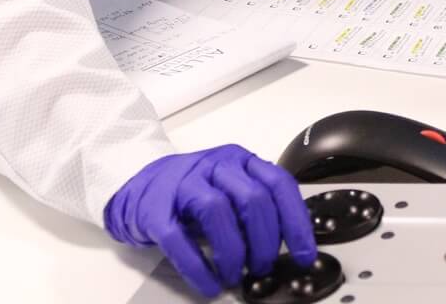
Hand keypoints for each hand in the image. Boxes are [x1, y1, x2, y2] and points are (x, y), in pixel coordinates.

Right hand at [104, 146, 317, 296]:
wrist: (140, 185)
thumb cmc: (193, 192)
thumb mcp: (230, 189)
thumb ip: (257, 208)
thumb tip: (290, 246)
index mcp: (240, 161)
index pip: (278, 184)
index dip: (295, 221)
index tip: (305, 255)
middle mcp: (215, 166)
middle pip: (252, 198)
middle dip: (264, 241)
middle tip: (263, 268)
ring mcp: (183, 184)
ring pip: (217, 211)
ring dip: (233, 252)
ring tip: (235, 275)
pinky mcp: (156, 209)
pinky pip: (178, 239)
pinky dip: (197, 267)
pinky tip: (208, 284)